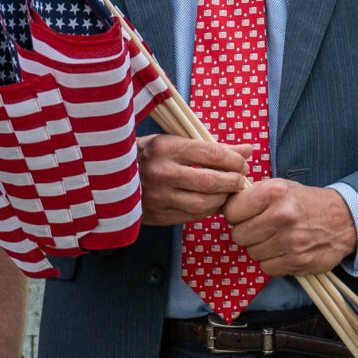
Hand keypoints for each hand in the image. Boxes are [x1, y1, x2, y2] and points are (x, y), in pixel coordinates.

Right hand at [138, 135, 252, 225]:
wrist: (110, 177)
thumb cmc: (148, 155)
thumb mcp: (173, 142)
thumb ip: (212, 147)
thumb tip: (248, 150)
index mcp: (166, 148)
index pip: (211, 153)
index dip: (234, 160)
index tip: (242, 163)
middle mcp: (162, 173)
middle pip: (210, 181)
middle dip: (233, 182)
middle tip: (241, 180)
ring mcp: (159, 197)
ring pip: (204, 203)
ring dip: (223, 199)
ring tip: (228, 192)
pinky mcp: (158, 215)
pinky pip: (192, 216)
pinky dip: (208, 210)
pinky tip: (213, 203)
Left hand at [223, 178, 357, 275]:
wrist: (344, 220)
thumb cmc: (306, 202)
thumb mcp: (281, 187)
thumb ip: (253, 195)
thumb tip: (223, 205)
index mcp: (275, 192)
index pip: (232, 211)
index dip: (235, 214)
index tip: (243, 214)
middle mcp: (282, 216)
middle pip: (239, 235)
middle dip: (246, 233)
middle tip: (259, 228)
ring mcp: (291, 241)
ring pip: (252, 253)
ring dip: (259, 248)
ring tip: (275, 238)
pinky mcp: (298, 261)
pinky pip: (266, 268)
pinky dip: (271, 261)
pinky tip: (283, 250)